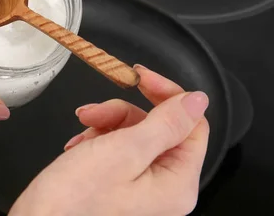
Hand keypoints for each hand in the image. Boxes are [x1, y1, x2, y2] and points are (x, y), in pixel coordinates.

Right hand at [10, 65, 209, 215]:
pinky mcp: (120, 187)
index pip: (192, 124)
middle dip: (124, 113)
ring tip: (81, 130)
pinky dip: (97, 140)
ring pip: (135, 134)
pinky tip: (77, 147)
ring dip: (106, 124)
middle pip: (160, 127)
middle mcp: (166, 189)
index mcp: (177, 183)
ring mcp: (143, 189)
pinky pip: (118, 150)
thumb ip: (166, 123)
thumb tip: (197, 100)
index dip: (166, 95)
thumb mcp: (124, 150)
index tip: (138, 76)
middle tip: (93, 112)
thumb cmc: (76, 197)